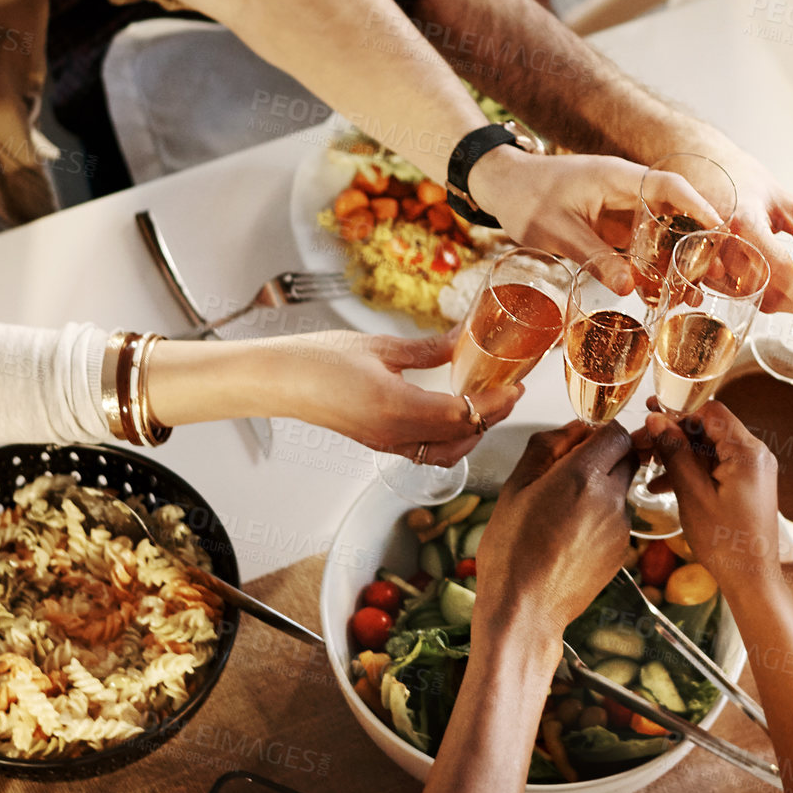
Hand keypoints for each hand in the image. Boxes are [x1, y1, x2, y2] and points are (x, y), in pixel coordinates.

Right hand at [265, 331, 519, 464]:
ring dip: (473, 432)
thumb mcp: (380, 347)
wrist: (277, 380)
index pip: (463, 415)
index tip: (515, 387)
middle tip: (510, 392)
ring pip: (446, 452)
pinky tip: (455, 417)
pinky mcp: (378, 443)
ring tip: (487, 405)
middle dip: (492, 416)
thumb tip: (463, 339)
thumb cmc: (317, 359)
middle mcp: (394, 434)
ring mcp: (386, 443)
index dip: (495, 403)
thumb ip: (428, 349)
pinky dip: (450, 440)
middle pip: (460, 436)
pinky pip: (426, 452)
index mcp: (396, 408)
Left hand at [469, 149, 718, 284]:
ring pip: (662, 231)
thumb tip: (632, 288)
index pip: (671, 186)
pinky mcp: (612, 226)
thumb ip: (594, 257)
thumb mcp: (557, 231)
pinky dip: (653, 267)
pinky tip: (661, 293)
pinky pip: (641, 245)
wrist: (500, 187)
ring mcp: (621, 208)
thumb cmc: (525, 197)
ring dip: (677, 260)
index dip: (699, 207)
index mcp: (617, 178)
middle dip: (697, 243)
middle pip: (676, 212)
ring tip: (692, 295)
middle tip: (714, 275)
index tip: (721, 230)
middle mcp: (626, 190)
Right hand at [474, 421, 635, 639]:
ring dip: (601, 489)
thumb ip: (547, 448)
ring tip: (562, 513)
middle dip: (604, 457)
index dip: (599, 432)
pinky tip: (570, 536)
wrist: (525, 611)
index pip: (615, 432)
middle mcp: (610, 498)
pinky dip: (600, 517)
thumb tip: (572, 428)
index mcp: (582, 477)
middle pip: (625, 458)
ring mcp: (621, 526)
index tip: (580, 442)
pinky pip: (617, 518)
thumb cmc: (511, 552)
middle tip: (570, 473)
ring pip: (621, 489)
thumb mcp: (515, 487)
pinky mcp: (623, 549)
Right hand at [643, 402, 782, 598]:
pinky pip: (716, 466)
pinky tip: (662, 485)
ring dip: (679, 454)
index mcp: (747, 451)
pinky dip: (692, 470)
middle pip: (709, 428)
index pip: (711, 411)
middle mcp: (755, 455)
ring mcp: (752, 470)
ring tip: (647, 466)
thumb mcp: (693, 493)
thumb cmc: (725, 541)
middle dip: (674, 435)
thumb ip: (675, 452)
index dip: (678, 412)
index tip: (650, 417)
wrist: (751, 579)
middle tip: (642, 443)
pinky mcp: (747, 484)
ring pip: (709, 448)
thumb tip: (656, 420)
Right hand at [716, 146, 792, 320]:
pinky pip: (737, 295)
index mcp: (744, 223)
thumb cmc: (737, 176)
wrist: (697, 167)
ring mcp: (709, 259)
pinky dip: (764, 298)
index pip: (780, 271)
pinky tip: (783, 292)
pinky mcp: (703, 268)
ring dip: (786, 305)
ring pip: (752, 300)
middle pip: (767, 294)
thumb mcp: (777, 196)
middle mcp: (723, 245)